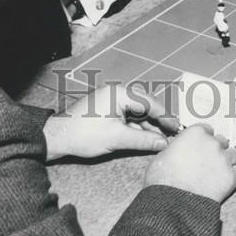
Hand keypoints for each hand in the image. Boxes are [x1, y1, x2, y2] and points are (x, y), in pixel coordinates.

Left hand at [44, 83, 178, 161]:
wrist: (58, 137)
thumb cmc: (85, 135)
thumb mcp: (117, 139)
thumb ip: (143, 140)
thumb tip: (162, 143)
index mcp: (120, 93)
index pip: (150, 103)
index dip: (165, 117)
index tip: (177, 128)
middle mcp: (117, 93)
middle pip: (145, 106)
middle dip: (158, 121)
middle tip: (171, 134)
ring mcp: (111, 100)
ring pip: (136, 112)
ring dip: (148, 125)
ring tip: (160, 139)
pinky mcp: (106, 109)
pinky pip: (127, 116)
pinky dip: (136, 126)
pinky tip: (145, 137)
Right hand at [145, 124, 235, 202]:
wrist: (172, 204)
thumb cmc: (163, 181)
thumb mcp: (163, 155)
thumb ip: (177, 147)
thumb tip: (180, 150)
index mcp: (195, 133)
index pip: (206, 129)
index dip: (203, 139)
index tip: (200, 147)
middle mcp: (212, 143)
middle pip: (221, 141)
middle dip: (215, 150)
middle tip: (207, 162)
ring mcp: (223, 159)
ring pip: (231, 156)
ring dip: (224, 163)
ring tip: (214, 174)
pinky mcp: (231, 177)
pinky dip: (231, 176)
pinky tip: (222, 182)